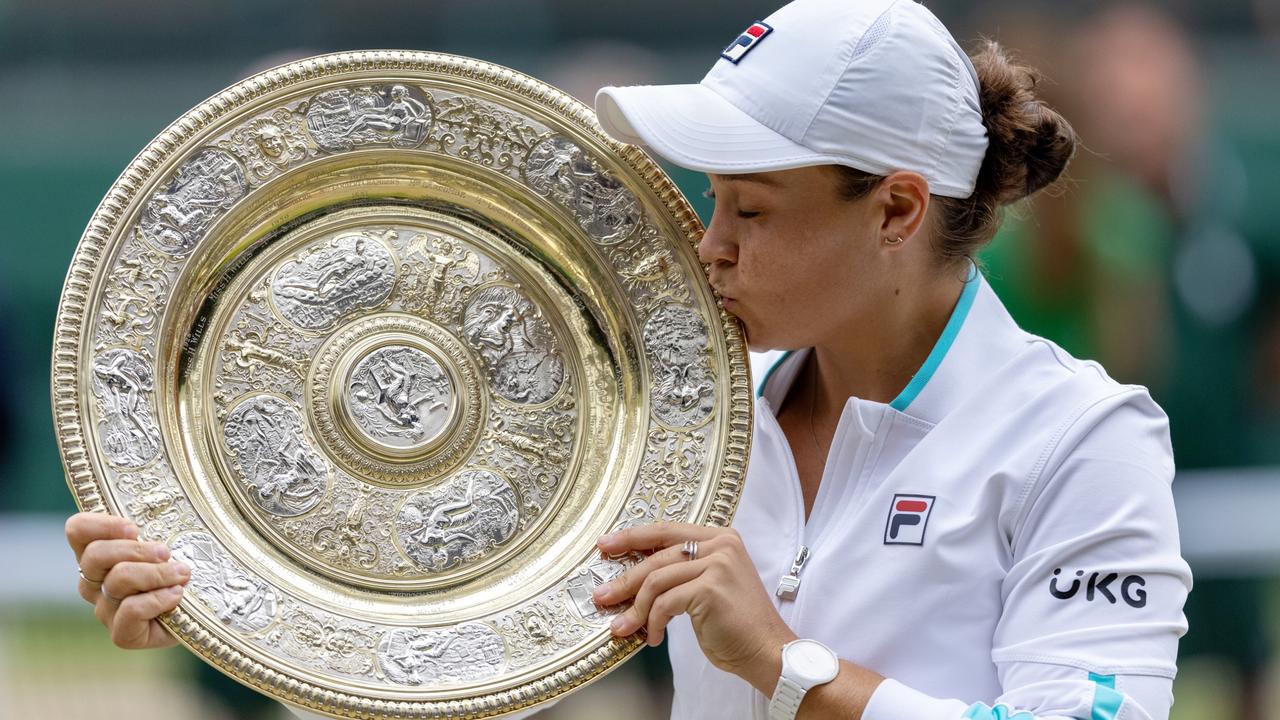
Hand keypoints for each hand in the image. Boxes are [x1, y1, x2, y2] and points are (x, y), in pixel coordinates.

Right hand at [65, 512, 190, 649]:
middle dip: (136, 550)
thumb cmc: (181, 571)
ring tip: (182, 573)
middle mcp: (94, 582)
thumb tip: (160, 510)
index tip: (134, 528)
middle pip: (95, 555)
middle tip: (166, 552)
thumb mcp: (171, 541)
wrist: (203, 613)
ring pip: (118, 581)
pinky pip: (130, 610)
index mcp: (99, 555)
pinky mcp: (122, 634)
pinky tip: (177, 595)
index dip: (101, 525)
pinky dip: (158, 599)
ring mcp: (106, 609)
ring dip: (157, 573)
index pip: (78, 530)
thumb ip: (157, 527)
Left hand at [592, 522, 795, 689]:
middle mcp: (721, 544)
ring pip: (656, 580)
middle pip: (657, 556)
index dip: (633, 537)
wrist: (767, 650)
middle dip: (624, 579)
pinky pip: (665, 603)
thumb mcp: (709, 586)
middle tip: (603, 596)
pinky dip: (653, 623)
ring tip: (622, 627)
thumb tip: (635, 576)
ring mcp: (718, 564)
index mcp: (721, 538)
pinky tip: (654, 637)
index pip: (666, 531)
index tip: (606, 545)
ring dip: (635, 608)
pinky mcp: (711, 587)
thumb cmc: (736, 624)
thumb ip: (682, 571)